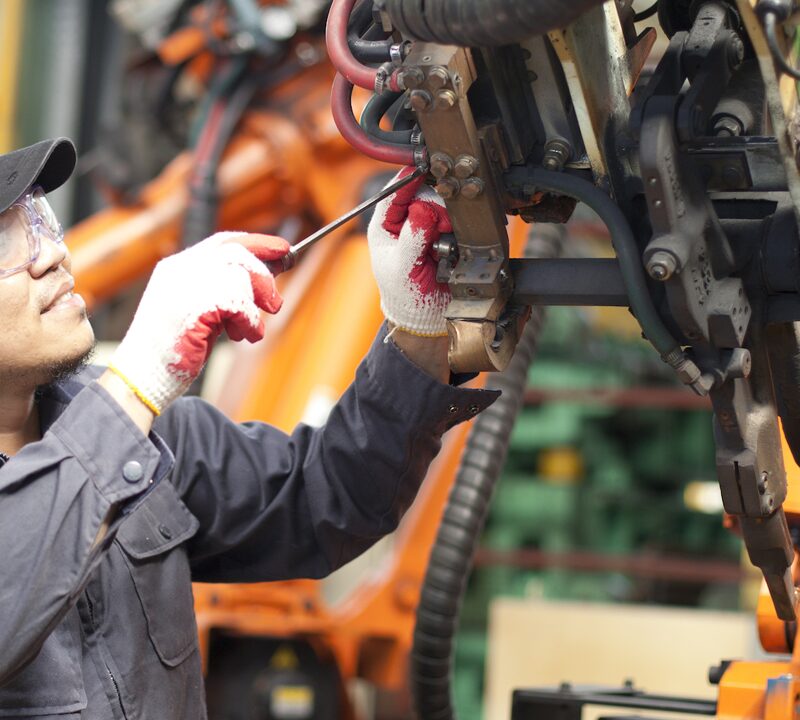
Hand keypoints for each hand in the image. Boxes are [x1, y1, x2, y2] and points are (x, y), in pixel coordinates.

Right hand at [109, 232, 288, 413]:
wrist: (143, 376)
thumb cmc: (174, 348)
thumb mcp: (200, 310)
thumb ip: (224, 291)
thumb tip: (267, 276)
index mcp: (178, 267)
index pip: (223, 242)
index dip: (256, 243)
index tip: (283, 249)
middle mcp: (181, 270)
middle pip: (237, 254)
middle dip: (263, 276)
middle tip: (274, 303)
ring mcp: (185, 287)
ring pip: (241, 279)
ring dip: (254, 308)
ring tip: (247, 331)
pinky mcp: (195, 309)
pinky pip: (240, 306)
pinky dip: (250, 324)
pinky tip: (242, 337)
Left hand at [368, 168, 451, 336]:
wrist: (428, 316)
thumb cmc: (405, 296)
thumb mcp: (403, 268)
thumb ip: (412, 239)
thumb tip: (423, 210)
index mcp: (384, 227)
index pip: (392, 195)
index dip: (407, 181)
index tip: (422, 170)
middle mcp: (404, 223)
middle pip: (422, 196)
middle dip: (434, 208)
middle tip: (440, 228)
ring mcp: (425, 229)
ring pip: (441, 207)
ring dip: (446, 221)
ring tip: (443, 245)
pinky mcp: (444, 236)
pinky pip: (455, 222)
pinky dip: (457, 230)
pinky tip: (454, 246)